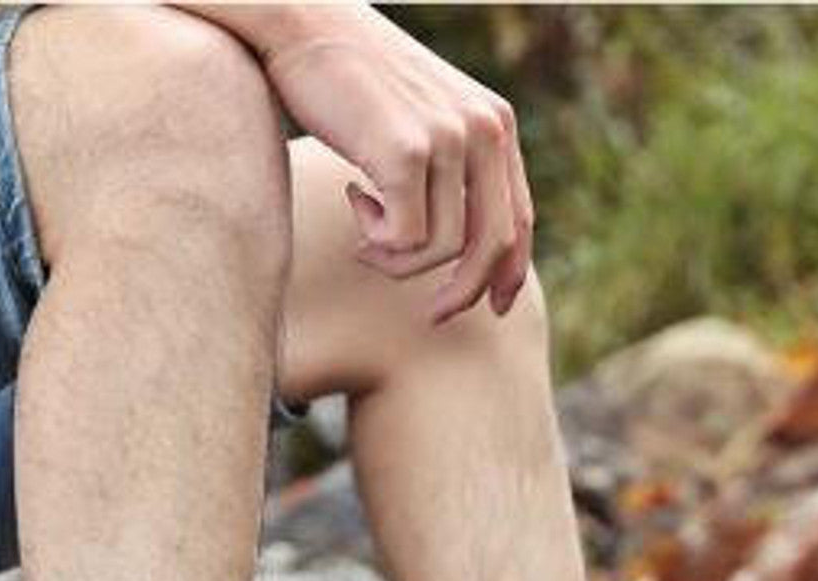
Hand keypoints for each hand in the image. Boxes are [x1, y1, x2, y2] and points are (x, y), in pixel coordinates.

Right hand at [189, 4, 534, 323]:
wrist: (298, 21)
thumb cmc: (349, 81)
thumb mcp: (418, 121)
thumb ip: (449, 169)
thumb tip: (459, 244)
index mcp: (494, 121)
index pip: (519, 217)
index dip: (508, 273)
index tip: (494, 309)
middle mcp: (483, 127)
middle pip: (491, 245)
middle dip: (463, 292)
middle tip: (432, 315)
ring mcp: (449, 138)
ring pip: (440, 250)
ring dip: (397, 259)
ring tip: (363, 228)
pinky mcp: (408, 152)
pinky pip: (404, 240)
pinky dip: (375, 239)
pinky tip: (351, 198)